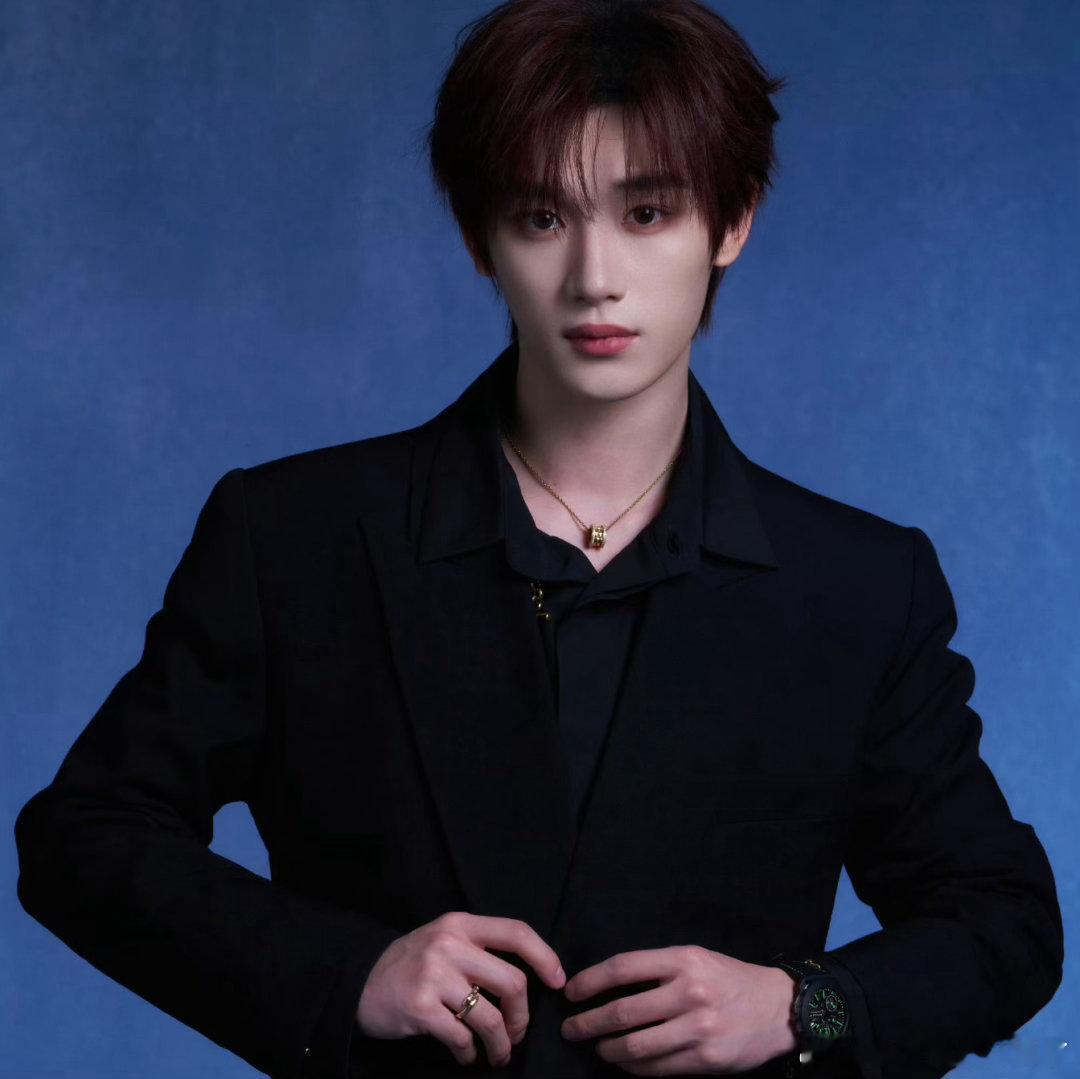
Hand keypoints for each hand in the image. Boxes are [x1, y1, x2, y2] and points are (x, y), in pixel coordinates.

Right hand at [356, 911, 565, 1067]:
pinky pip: (461, 1037)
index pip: (516, 932)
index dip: (545, 957)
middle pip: (512, 981)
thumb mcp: (445, 940)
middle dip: (523, 1016)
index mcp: (461, 924)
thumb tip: (529, 982)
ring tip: (497, 1054)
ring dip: (501, 1044)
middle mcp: (449, 944)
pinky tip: (466, 1056)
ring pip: (490, 1016)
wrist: (359, 980)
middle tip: (518, 1033)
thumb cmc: (413, 964)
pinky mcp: (419, 1006)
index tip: (558, 981)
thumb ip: (480, 950)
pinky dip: (470, 1054)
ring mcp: (433, 974)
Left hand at [560, 945, 796, 1074]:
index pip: (623, 968)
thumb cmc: (728, 979)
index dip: (590, 981)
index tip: (571, 992)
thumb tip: (608, 987)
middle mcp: (690, 993)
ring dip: (607, 1049)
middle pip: (624, 1012)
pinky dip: (634, 1067)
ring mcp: (698, 1029)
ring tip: (596, 1047)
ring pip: (636, 1046)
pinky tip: (624, 1062)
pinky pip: (658, 1068)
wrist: (778, 1007)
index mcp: (683, 960)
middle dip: (588, 1023)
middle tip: (570, 1028)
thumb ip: (656, 970)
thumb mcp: (695, 958)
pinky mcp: (706, 1059)